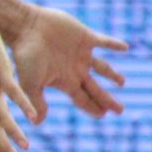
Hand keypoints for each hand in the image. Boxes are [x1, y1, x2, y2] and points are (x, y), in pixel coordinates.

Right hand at [8, 6, 126, 121]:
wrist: (26, 28)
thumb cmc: (26, 56)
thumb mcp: (30, 83)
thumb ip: (36, 102)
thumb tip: (37, 124)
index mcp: (63, 81)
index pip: (82, 99)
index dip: (93, 107)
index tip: (103, 116)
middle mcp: (74, 69)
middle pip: (95, 88)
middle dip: (107, 100)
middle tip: (120, 111)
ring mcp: (80, 53)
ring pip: (101, 67)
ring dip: (112, 75)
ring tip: (122, 83)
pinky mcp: (85, 36)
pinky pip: (104, 42)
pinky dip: (114, 45)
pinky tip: (125, 48)